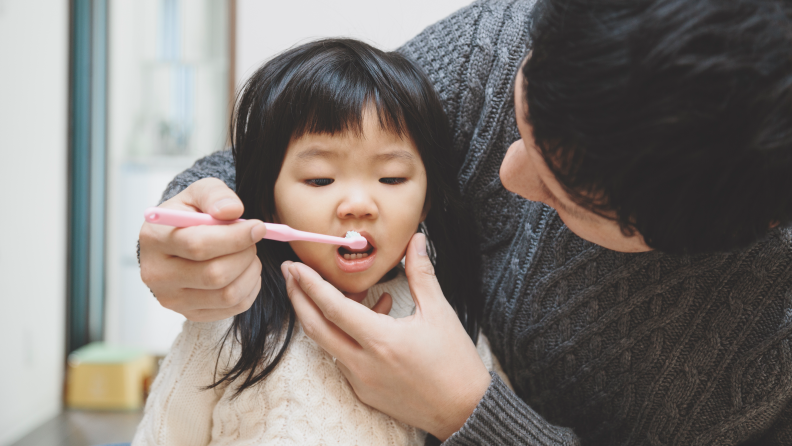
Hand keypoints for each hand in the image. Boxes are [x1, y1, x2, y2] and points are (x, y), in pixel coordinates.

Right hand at [139, 178, 267, 321]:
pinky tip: (245, 270)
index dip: (235, 238)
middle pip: (214, 275)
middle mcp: (157, 274)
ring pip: (227, 294)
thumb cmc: (190, 214)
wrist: (178, 240)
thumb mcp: (199, 193)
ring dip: (250, 272)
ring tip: (249, 254)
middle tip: (252, 240)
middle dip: (245, 255)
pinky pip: (232, 308)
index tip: (258, 227)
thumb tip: (232, 210)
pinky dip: (250, 288)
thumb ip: (216, 195)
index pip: (198, 245)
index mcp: (154, 239)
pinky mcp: (189, 313)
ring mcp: (172, 298)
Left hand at [282, 233, 490, 439]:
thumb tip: (416, 241)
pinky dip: (345, 335)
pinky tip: (367, 318)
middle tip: (291, 275)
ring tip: (335, 293)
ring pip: (328, 344)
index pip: (333, 308)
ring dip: (323, 317)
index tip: (295, 267)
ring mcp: (361, 381)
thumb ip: (421, 273)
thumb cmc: (455, 362)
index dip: (310, 284)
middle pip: (315, 328)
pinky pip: (343, 358)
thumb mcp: (439, 313)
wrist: (464, 409)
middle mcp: (364, 363)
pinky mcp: (364, 393)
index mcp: (381, 340)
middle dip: (298, 299)